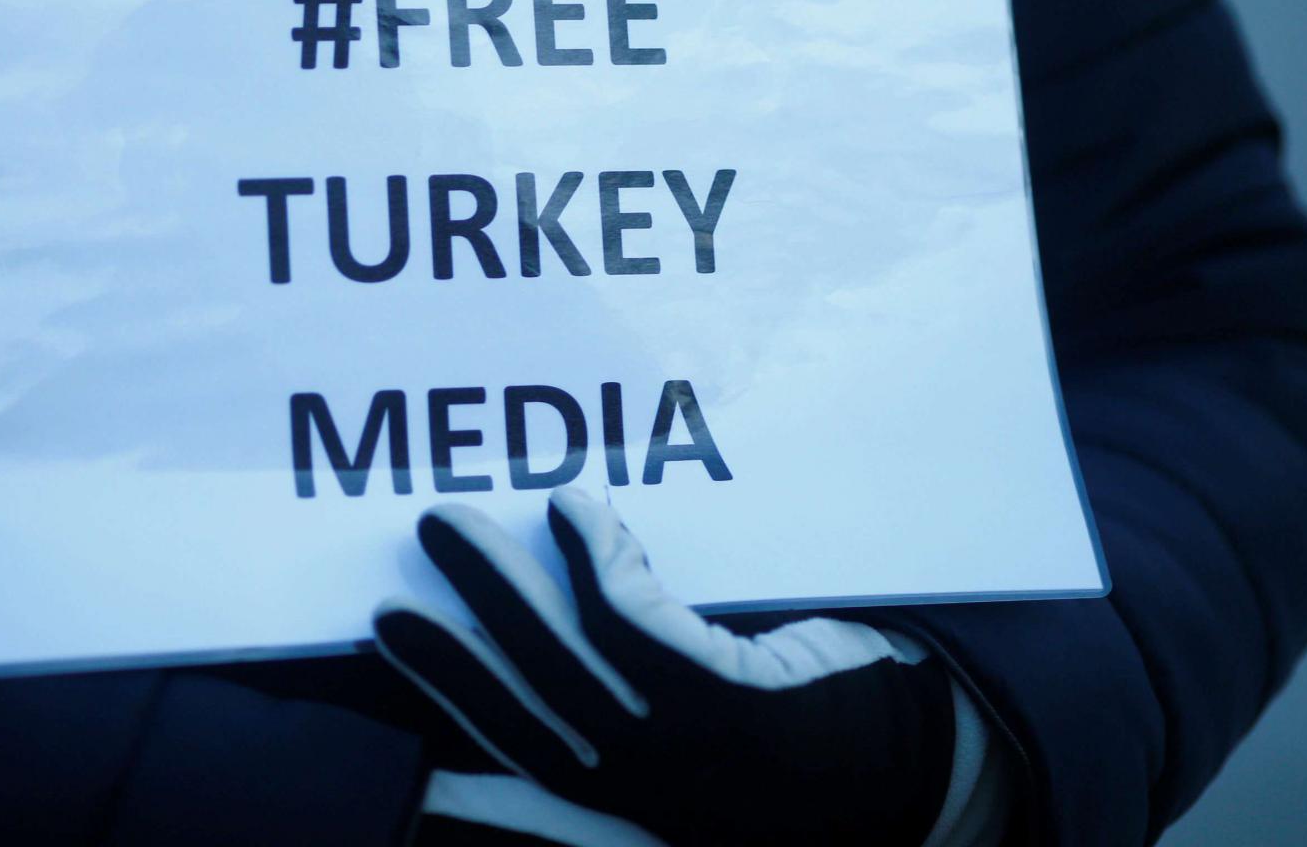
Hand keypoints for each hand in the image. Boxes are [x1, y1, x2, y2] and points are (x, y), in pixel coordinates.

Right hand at [374, 488, 955, 846]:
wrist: (926, 766)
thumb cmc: (816, 738)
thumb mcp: (710, 749)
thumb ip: (640, 703)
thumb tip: (564, 616)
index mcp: (634, 802)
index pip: (519, 758)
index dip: (449, 713)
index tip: (387, 665)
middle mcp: (648, 790)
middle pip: (517, 713)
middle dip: (441, 660)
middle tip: (381, 604)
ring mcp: (687, 748)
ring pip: (561, 654)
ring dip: (494, 583)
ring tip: (446, 519)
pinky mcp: (728, 698)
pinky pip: (634, 615)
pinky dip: (592, 553)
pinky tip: (575, 505)